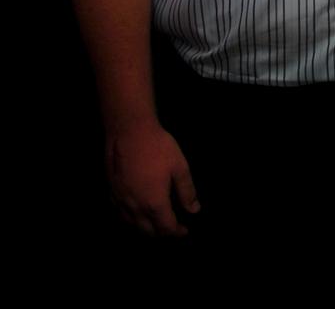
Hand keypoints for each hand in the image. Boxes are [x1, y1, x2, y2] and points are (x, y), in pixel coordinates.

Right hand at [105, 121, 199, 236]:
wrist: (129, 132)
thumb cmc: (158, 148)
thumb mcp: (179, 166)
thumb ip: (187, 191)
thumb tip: (194, 210)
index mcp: (155, 203)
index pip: (166, 228)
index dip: (177, 232)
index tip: (184, 230)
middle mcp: (135, 208)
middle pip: (148, 231)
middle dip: (162, 233)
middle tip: (172, 227)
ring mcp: (121, 201)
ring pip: (133, 225)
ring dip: (146, 227)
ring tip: (156, 221)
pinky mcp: (112, 193)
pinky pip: (121, 214)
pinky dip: (132, 219)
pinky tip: (137, 211)